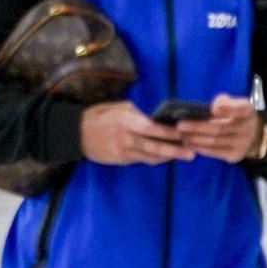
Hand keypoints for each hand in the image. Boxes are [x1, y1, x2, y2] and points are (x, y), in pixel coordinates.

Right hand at [79, 101, 195, 164]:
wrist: (75, 134)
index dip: (168, 133)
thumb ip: (136, 114)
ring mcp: (122, 151)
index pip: (151, 129)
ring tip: (182, 155)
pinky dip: (153, 158)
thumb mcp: (117, 107)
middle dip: (174, 151)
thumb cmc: (98, 116)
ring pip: (149, 157)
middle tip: (191, 153)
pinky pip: (140, 160)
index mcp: (125, 121)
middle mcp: (126, 138)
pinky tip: (164, 156)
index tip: (183, 134)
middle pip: (154, 148)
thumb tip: (154, 119)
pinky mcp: (120, 160)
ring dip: (167, 157)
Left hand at [174, 94, 262, 162]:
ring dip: (195, 138)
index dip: (228, 108)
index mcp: (247, 111)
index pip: (240, 108)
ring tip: (180, 135)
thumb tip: (213, 106)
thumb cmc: (235, 116)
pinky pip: (215, 152)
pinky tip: (188, 144)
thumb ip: (224, 102)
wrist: (250, 136)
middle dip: (197, 126)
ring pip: (214, 141)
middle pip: (219, 127)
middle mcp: (247, 128)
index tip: (214, 108)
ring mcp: (242, 143)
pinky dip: (200, 148)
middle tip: (180, 125)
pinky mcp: (235, 155)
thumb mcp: (233, 104)